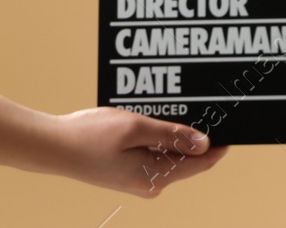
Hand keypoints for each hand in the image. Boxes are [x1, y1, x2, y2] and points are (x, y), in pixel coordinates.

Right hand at [45, 108, 227, 196]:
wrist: (52, 146)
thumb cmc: (90, 136)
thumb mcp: (137, 128)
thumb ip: (173, 135)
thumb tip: (206, 144)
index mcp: (155, 178)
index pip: (202, 162)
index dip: (220, 142)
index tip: (234, 122)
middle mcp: (151, 183)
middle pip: (188, 156)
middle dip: (196, 131)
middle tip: (205, 103)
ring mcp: (140, 177)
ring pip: (171, 150)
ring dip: (175, 130)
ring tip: (176, 104)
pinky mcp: (130, 169)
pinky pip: (155, 150)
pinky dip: (158, 133)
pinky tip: (154, 115)